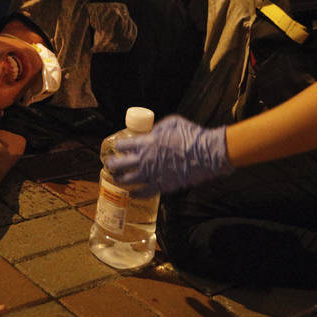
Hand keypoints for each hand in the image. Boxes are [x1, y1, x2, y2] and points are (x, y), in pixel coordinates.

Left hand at [106, 115, 232, 195]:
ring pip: (128, 181)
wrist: (206, 155)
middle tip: (109, 165)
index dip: (117, 146)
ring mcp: (152, 175)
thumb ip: (158, 128)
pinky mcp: (162, 186)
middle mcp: (145, 160)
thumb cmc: (191, 136)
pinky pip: (144, 192)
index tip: (116, 147)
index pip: (123, 145)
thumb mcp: (172, 123)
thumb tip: (152, 132)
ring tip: (116, 180)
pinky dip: (136, 193)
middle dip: (112, 165)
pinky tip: (133, 193)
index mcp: (146, 142)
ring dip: (120, 180)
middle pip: (120, 165)